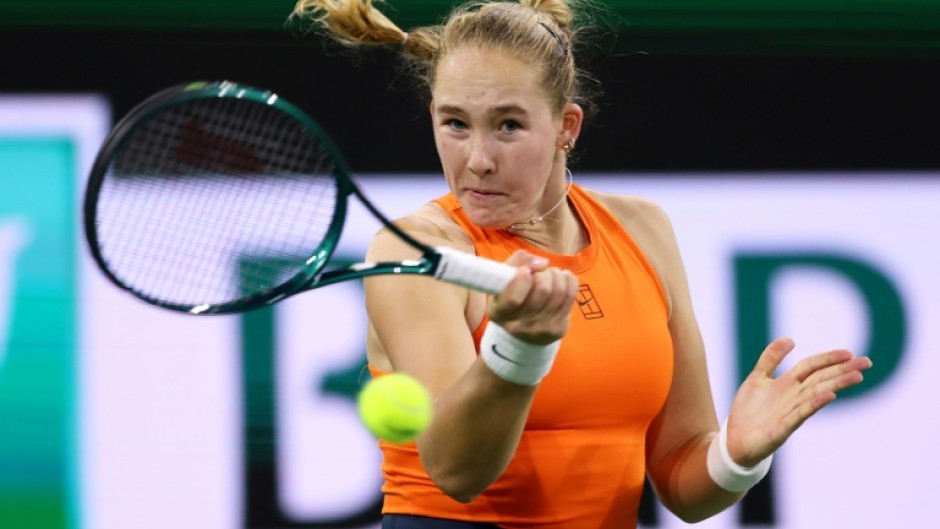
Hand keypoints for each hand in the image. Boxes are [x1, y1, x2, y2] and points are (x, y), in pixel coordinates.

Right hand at [487, 250, 577, 344]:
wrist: (523, 326)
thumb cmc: (511, 293)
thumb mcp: (505, 277)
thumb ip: (517, 262)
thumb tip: (543, 263)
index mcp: (499, 313)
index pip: (514, 298)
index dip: (523, 279)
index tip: (525, 270)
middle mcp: (518, 326)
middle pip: (542, 290)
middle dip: (544, 273)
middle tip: (540, 272)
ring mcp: (540, 330)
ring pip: (559, 291)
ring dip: (556, 275)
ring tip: (550, 274)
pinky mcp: (558, 330)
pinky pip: (570, 296)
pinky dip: (568, 280)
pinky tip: (562, 278)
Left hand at [725, 337, 872, 466]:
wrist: (734, 439)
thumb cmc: (748, 410)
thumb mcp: (757, 378)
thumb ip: (771, 358)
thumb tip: (791, 339)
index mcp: (787, 384)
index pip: (812, 367)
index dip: (828, 359)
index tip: (850, 353)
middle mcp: (793, 396)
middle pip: (821, 379)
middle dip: (842, 370)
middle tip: (866, 363)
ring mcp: (790, 412)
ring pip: (817, 395)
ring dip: (836, 385)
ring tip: (856, 377)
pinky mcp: (783, 428)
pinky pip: (801, 414)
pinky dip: (814, 404)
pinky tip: (829, 396)